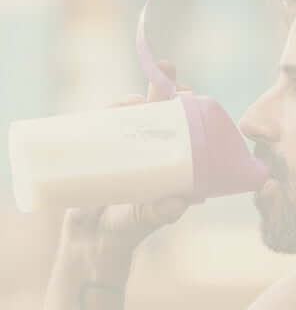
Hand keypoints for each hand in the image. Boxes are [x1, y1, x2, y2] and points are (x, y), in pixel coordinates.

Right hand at [62, 60, 191, 254]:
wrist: (92, 238)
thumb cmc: (126, 230)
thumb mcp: (146, 219)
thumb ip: (161, 212)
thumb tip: (180, 202)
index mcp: (168, 166)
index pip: (182, 131)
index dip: (187, 110)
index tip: (190, 94)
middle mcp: (148, 153)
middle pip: (158, 114)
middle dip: (162, 90)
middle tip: (167, 71)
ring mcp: (123, 149)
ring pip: (131, 115)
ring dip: (134, 98)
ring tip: (136, 97)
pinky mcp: (99, 149)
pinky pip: (103, 124)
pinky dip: (108, 111)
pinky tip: (112, 106)